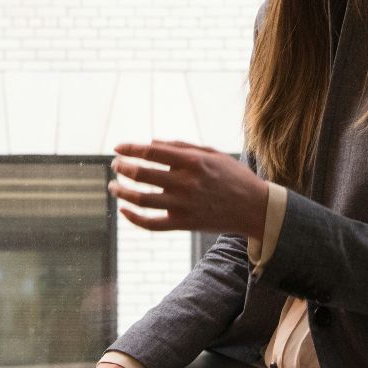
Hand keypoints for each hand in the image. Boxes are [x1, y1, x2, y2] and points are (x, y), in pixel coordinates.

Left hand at [109, 140, 268, 237]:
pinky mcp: (183, 223)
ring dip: (121, 192)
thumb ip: (181, 146)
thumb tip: (151, 143)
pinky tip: (124, 210)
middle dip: (122, 168)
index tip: (117, 148)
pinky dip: (133, 218)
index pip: (151, 151)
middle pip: (141, 174)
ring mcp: (183, 205)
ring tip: (113, 186)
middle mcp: (185, 182)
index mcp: (192, 161)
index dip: (130, 148)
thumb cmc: (233, 176)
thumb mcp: (212, 153)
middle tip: (115, 165)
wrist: (254, 208)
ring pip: (140, 200)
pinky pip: (151, 224)